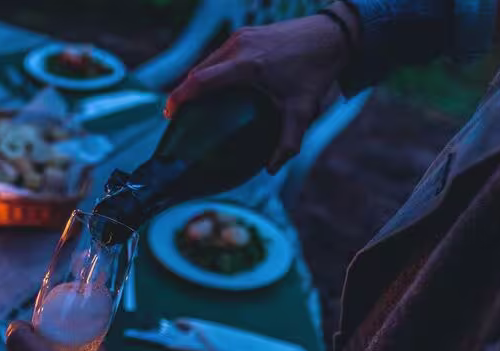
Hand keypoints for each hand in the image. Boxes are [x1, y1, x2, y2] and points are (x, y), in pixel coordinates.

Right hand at [166, 2, 358, 172]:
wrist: (331, 35)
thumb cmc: (316, 72)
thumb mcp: (303, 111)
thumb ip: (288, 142)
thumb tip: (271, 169)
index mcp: (246, 65)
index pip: (200, 81)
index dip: (179, 97)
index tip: (168, 114)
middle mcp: (239, 47)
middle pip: (198, 71)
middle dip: (183, 92)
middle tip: (175, 116)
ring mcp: (241, 37)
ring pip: (206, 61)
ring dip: (195, 81)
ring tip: (189, 103)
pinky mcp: (245, 33)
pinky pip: (218, 55)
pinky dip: (209, 71)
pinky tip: (210, 86)